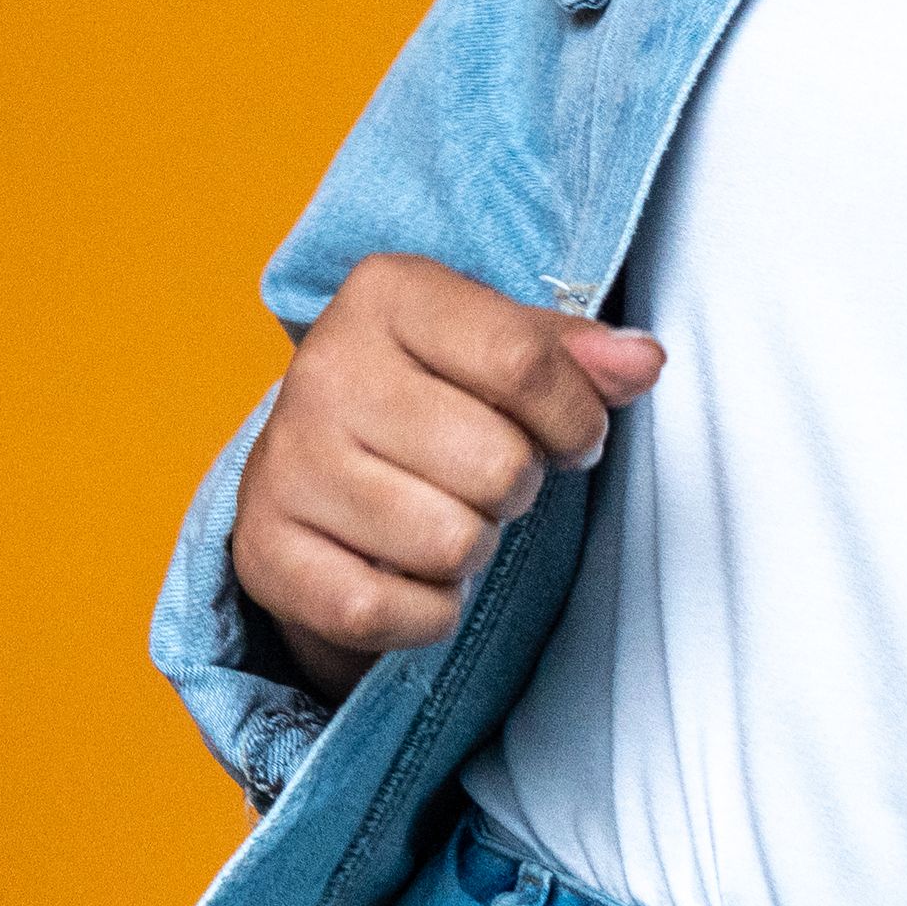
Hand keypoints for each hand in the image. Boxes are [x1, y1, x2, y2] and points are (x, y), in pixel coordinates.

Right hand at [231, 252, 664, 688]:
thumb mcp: (497, 348)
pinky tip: (409, 572)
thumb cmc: (426, 398)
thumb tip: (641, 362)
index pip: (525, 364)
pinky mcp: (265, 549)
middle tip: (482, 477)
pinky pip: (387, 610)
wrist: (311, 467)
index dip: (576, 419)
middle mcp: (324, 369)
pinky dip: (423, 612)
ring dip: (469, 548)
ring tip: (440, 514)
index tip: (573, 436)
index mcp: (386, 293)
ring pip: (450, 543)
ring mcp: (287, 461)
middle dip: (516, 487)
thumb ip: (574, 354)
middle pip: (498, 465)